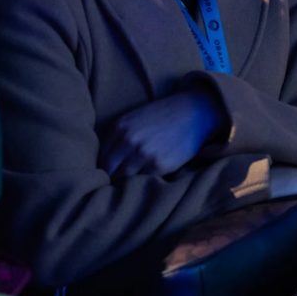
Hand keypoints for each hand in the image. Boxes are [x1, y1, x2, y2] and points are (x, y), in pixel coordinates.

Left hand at [100, 87, 225, 177]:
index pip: (101, 158)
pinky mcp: (160, 165)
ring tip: (132, 183)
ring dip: (127, 182)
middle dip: (112, 177)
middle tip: (118, 182)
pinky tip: (149, 177)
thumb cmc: (164, 116)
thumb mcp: (135, 118)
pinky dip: (143, 182)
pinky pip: (143, 180)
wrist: (196, 112)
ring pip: (124, 178)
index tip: (110, 174)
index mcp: (119, 127)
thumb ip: (117, 137)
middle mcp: (129, 140)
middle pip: (109, 171)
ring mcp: (144, 153)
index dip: (103, 169)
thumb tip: (103, 164)